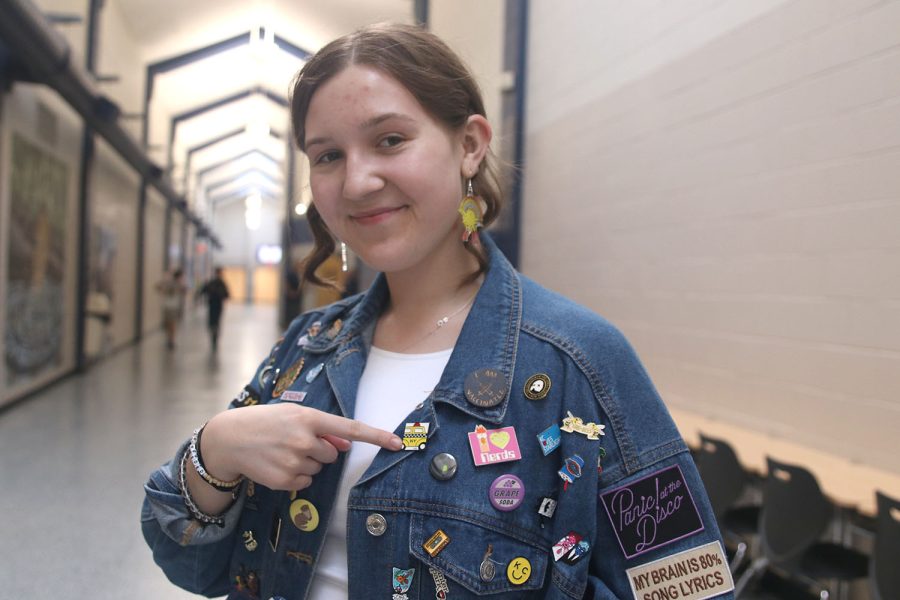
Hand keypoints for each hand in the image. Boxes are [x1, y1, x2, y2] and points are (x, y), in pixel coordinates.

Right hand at [200, 403, 402, 490]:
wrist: (229, 439)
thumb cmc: (265, 422)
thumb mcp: (293, 415)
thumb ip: (322, 428)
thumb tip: (345, 444)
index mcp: (309, 418)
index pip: (351, 429)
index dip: (376, 436)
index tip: (397, 443)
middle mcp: (304, 440)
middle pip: (333, 454)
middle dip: (319, 449)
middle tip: (293, 441)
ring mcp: (294, 461)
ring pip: (319, 469)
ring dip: (306, 462)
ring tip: (281, 451)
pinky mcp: (285, 480)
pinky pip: (306, 482)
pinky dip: (295, 476)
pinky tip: (277, 464)